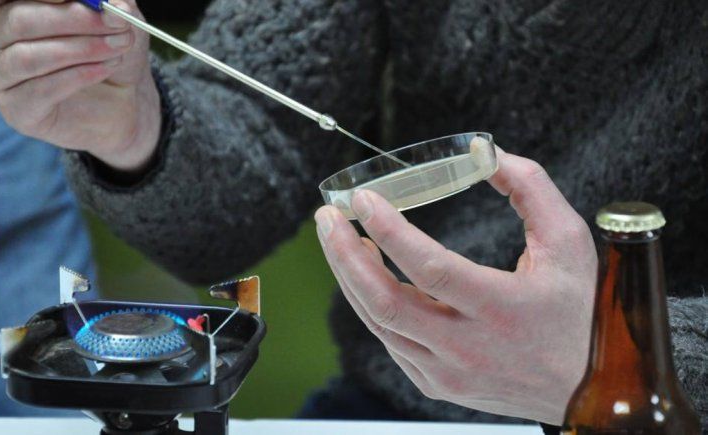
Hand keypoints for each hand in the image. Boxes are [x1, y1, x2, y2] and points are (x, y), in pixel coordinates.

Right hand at [0, 0, 160, 170]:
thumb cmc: (111, 51)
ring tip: (117, 49)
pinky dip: (78, 76)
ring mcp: (1, 75)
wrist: (122, 102)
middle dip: (75, 20)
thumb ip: (113, 5)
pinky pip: (40, 90)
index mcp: (10, 5)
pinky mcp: (16, 110)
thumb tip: (112, 7)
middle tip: (117, 25)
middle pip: (20, 21)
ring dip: (80, 50)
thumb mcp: (118, 20)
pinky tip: (104, 69)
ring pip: (27, 57)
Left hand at [314, 149, 596, 423]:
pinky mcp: (435, 383)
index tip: (363, 199)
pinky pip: (389, 341)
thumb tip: (487, 151)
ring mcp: (446, 372)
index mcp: (501, 310)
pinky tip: (366, 274)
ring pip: (378, 323)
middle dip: (345, 254)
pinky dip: (369, 303)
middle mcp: (467, 348)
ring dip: (351, 276)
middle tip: (328, 216)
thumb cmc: (579, 312)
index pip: (430, 268)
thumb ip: (531, 189)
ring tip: (340, 237)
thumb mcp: (569, 242)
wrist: (589, 390)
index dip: (390, 230)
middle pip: (385, 301)